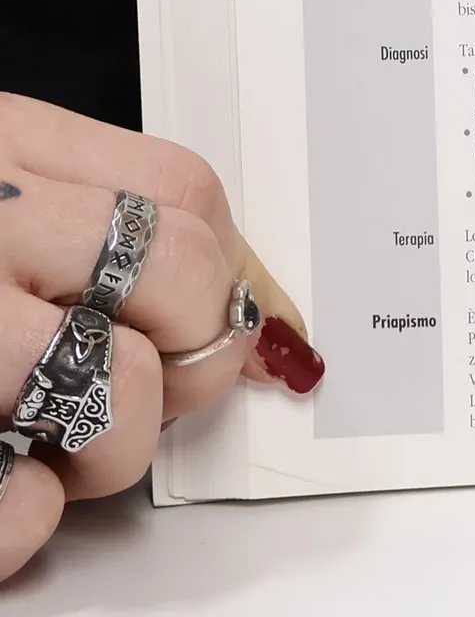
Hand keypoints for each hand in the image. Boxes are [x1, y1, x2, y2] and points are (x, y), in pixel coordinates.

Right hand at [0, 95, 322, 581]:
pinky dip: (19, 525)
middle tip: (137, 388)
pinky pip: (20, 506)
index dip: (227, 266)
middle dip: (188, 355)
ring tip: (43, 447)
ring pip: (122, 391)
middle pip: (182, 275)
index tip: (230, 322)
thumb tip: (250, 312)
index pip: (181, 188)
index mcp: (2, 150)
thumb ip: (78, 212)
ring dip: (107, 449)